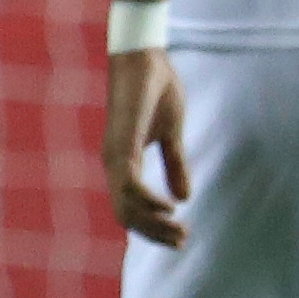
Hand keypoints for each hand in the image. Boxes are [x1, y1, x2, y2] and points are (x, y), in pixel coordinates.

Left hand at [107, 49, 191, 248]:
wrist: (145, 56)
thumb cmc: (156, 89)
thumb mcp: (172, 134)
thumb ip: (175, 164)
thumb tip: (183, 198)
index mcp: (124, 161)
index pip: (130, 208)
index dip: (152, 228)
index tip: (179, 238)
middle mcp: (115, 162)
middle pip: (126, 214)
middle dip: (154, 233)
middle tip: (182, 241)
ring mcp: (115, 153)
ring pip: (125, 205)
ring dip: (153, 224)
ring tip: (180, 230)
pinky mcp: (122, 142)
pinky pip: (129, 183)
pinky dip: (147, 201)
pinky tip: (169, 209)